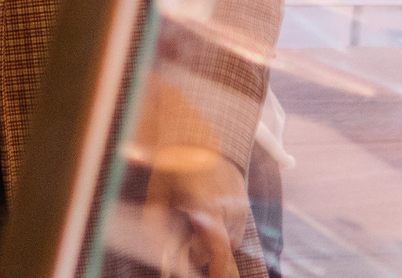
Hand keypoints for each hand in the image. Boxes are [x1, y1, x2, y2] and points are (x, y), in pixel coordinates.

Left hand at [145, 144, 248, 277]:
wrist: (199, 138)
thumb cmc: (173, 166)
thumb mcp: (158, 192)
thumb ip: (157, 223)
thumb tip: (159, 250)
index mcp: (207, 205)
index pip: (218, 248)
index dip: (218, 269)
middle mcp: (228, 207)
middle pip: (218, 247)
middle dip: (202, 249)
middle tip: (186, 233)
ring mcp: (239, 205)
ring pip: (229, 239)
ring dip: (213, 238)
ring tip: (196, 216)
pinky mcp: (244, 203)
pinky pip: (236, 228)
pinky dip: (223, 228)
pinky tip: (208, 211)